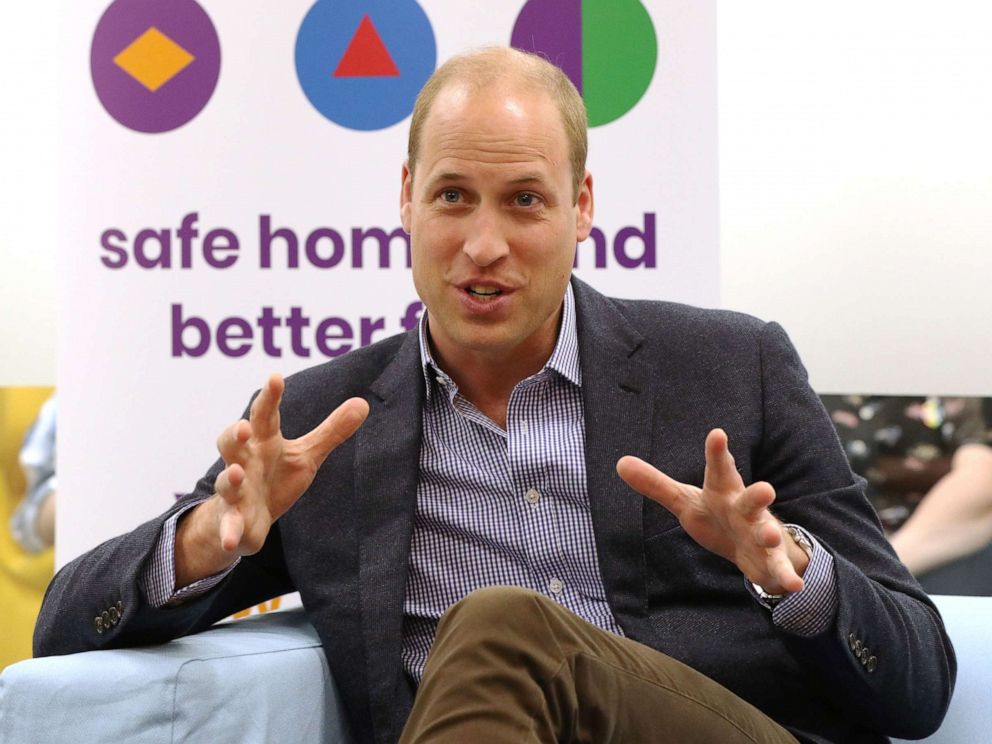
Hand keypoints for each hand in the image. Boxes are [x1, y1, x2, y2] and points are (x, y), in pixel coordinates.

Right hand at [176, 374, 368, 586]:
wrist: (244, 519)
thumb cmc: (275, 478)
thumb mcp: (306, 455)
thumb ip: (330, 431)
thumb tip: (363, 403)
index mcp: (263, 443)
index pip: (265, 415)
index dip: (269, 397)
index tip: (275, 377)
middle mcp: (244, 462)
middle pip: (232, 442)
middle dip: (234, 433)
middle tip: (244, 426)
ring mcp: (236, 492)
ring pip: (227, 481)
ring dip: (231, 478)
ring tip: (238, 474)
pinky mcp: (234, 520)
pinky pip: (229, 525)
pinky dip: (229, 532)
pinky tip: (231, 541)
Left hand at [616, 428, 807, 594]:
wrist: (752, 547)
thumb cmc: (716, 515)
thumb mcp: (684, 501)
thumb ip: (655, 485)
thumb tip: (620, 463)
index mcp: (722, 492)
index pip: (719, 470)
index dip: (717, 453)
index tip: (717, 434)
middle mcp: (745, 509)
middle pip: (751, 499)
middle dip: (758, 495)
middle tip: (766, 489)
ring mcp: (760, 533)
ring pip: (767, 532)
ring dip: (770, 534)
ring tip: (772, 537)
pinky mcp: (769, 560)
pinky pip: (777, 569)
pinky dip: (785, 576)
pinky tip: (793, 586)